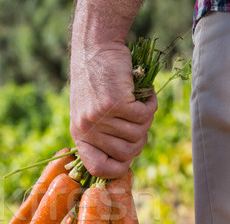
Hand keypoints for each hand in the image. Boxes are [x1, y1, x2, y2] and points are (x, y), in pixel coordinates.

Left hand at [69, 42, 157, 178]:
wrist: (95, 48)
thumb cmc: (97, 81)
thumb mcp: (91, 112)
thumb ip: (103, 135)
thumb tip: (127, 158)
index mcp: (79, 135)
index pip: (98, 169)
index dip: (118, 168)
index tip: (128, 157)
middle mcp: (87, 129)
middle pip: (126, 154)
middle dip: (139, 140)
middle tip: (138, 122)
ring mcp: (100, 117)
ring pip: (138, 134)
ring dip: (146, 120)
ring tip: (139, 103)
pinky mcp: (115, 103)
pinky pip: (144, 117)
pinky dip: (150, 105)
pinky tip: (144, 94)